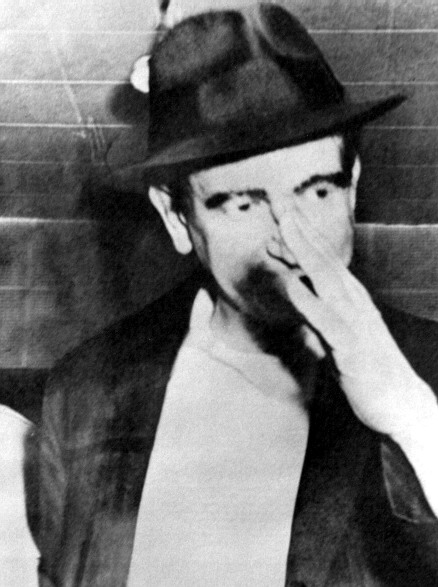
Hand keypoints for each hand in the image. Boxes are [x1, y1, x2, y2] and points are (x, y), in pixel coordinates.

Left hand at [268, 203, 436, 437]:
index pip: (325, 261)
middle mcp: (354, 303)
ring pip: (326, 282)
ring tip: (283, 230)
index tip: (284, 214)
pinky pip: (326, 321)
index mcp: (351, 298)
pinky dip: (308, 301)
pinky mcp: (351, 348)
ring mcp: (355, 323)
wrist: (400, 403)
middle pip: (324, 261)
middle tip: (281, 205)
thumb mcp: (338, 332)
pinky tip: (291, 284)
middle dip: (301, 232)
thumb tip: (297, 289)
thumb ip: (317, 309)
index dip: (304, 236)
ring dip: (304, 254)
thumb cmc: (367, 365)